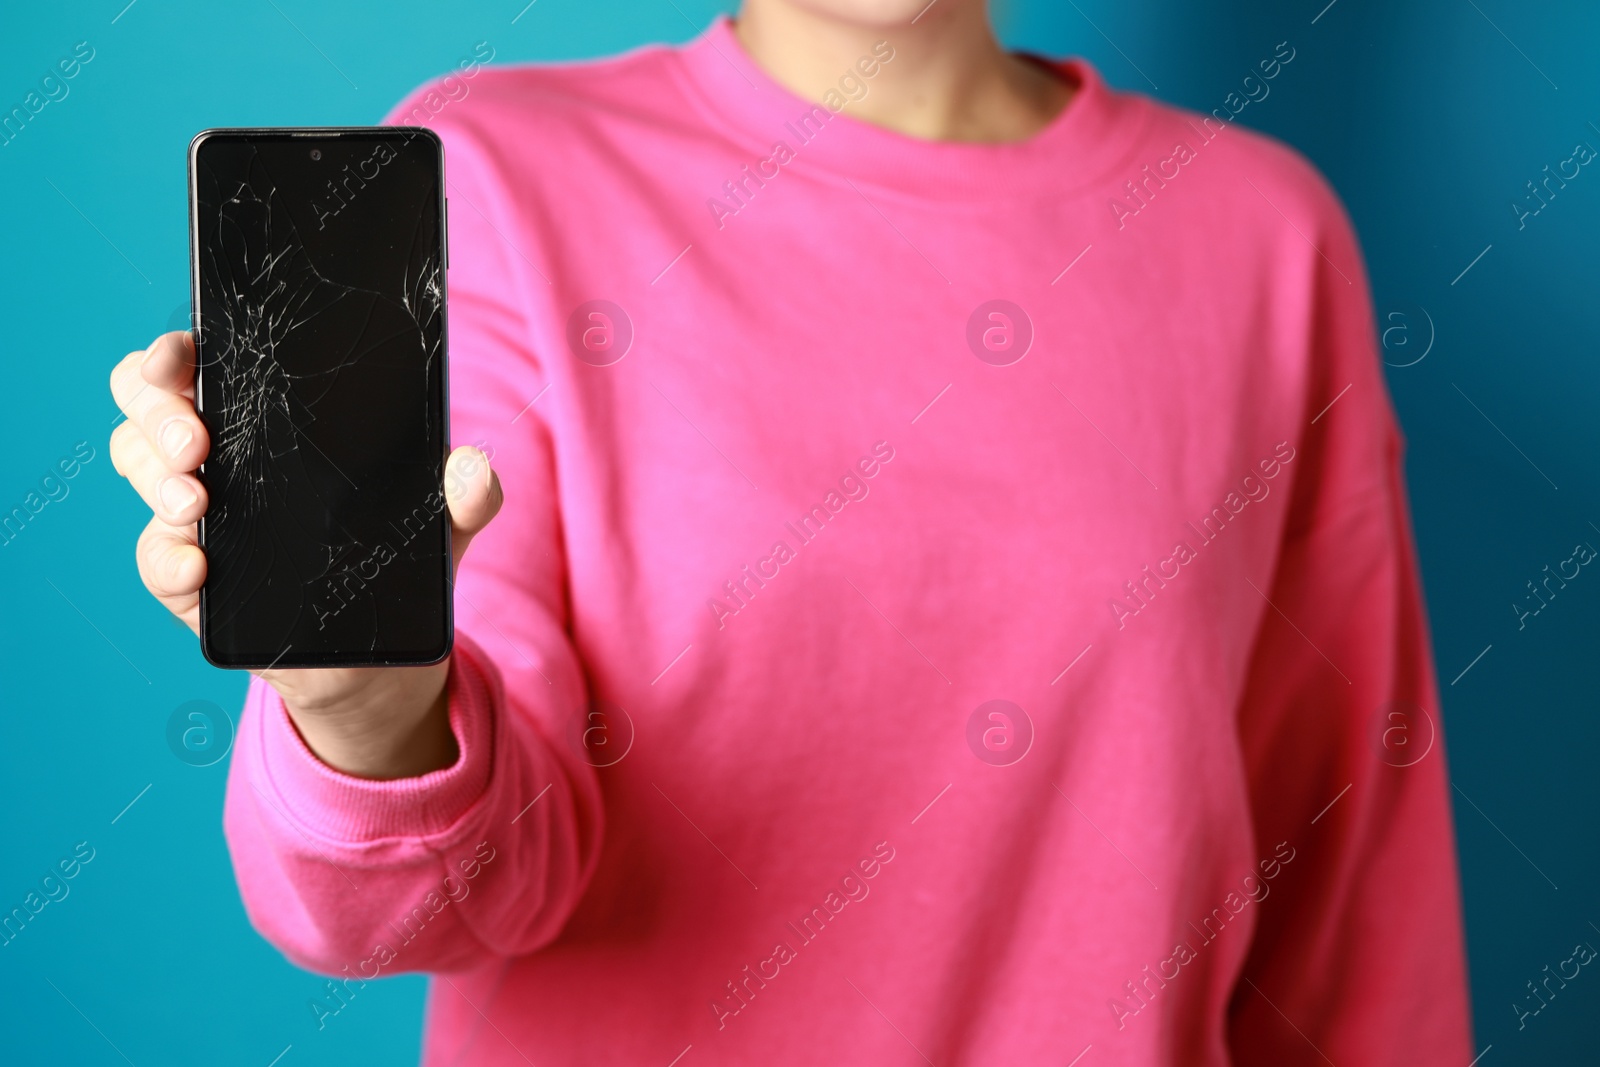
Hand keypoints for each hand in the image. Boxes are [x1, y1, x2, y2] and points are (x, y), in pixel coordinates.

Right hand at [109, 330, 502, 778]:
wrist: (378, 650)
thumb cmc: (398, 554)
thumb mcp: (443, 517)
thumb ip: (466, 490)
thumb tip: (474, 467)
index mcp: (268, 415)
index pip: (200, 361)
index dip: (175, 353)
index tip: (187, 360)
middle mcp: (218, 454)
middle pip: (146, 404)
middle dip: (157, 413)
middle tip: (198, 446)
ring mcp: (194, 514)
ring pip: (138, 467)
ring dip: (157, 481)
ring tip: (196, 505)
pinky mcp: (189, 577)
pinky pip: (154, 560)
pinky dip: (167, 560)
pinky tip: (198, 569)